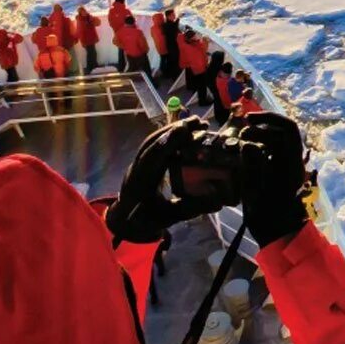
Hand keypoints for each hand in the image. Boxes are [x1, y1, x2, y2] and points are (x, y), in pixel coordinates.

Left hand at [106, 119, 220, 242]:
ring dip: (172, 129)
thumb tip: (217, 203)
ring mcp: (138, 163)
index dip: (167, 142)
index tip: (184, 129)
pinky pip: (155, 144)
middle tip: (199, 121)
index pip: (151, 157)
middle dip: (174, 130)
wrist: (127, 222)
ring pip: (153, 140)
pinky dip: (169, 135)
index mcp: (140, 183)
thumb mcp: (170, 217)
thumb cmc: (148, 220)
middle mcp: (137, 168)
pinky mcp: (144, 161)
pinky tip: (186, 131)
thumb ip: (191, 209)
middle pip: (152, 142)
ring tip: (196, 122)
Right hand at [236, 112, 310, 247]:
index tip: (248, 122)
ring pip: (279, 141)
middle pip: (283, 132)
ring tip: (242, 141)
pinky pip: (275, 152)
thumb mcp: (254, 196)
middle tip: (243, 131)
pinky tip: (247, 155)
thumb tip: (248, 145)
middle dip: (263, 126)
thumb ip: (251, 169)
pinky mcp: (284, 173)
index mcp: (291, 164)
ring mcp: (290, 166)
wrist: (283, 238)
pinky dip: (262, 147)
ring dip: (262, 136)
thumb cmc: (268, 220)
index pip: (288, 130)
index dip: (270, 119)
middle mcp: (294, 162)